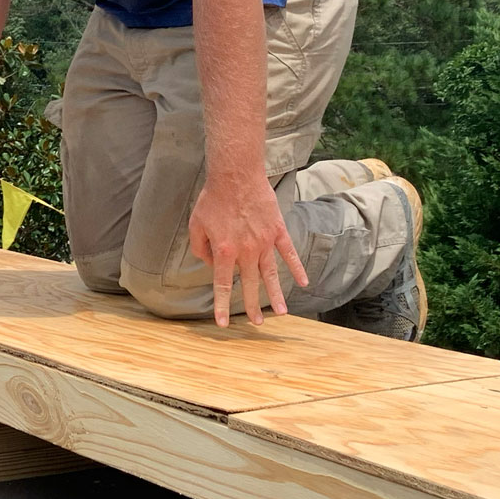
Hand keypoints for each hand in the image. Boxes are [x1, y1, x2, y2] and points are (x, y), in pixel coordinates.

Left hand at [188, 173, 308, 328]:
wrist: (235, 175)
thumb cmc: (213, 199)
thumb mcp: (196, 224)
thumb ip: (200, 248)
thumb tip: (209, 263)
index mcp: (224, 251)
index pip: (222, 285)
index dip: (222, 305)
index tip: (223, 323)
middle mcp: (246, 251)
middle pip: (249, 284)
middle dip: (252, 306)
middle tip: (257, 323)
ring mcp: (264, 241)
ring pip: (271, 274)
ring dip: (276, 295)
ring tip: (281, 313)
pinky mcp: (277, 230)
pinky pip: (289, 253)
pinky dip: (297, 268)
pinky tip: (303, 282)